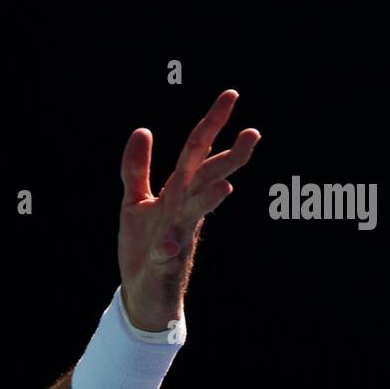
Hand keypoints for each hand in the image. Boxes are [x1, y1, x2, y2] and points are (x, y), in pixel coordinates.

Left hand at [118, 89, 259, 330]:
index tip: (231, 94)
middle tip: (253, 134)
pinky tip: (168, 245)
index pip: (197, 152)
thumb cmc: (145, 246)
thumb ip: (138, 169)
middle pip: (206, 178)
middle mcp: (183, 211)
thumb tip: (143, 129)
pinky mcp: (164, 265)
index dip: (212, 124)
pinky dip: (168, 250)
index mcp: (177, 192)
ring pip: (195, 215)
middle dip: (229, 158)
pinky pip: (167, 257)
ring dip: (209, 200)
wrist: (143, 293)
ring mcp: (178, 237)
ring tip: (226, 186)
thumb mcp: (135, 202)